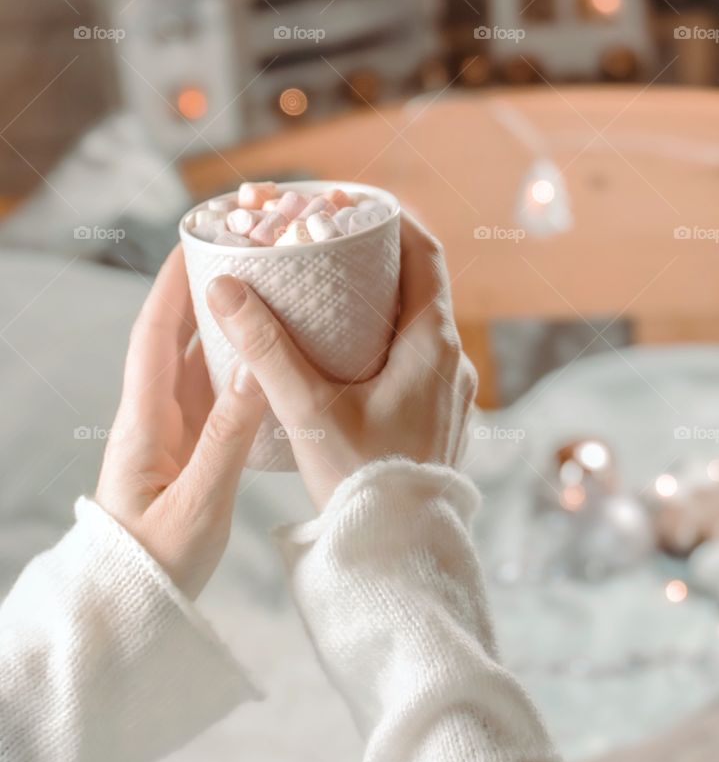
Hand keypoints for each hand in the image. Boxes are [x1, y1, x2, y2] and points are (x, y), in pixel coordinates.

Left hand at [96, 246, 267, 597]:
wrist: (129, 613)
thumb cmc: (155, 566)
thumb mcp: (197, 505)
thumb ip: (228, 438)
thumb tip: (255, 367)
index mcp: (144, 425)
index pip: (153, 338)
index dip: (170, 287)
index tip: (192, 243)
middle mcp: (153, 420)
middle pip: (172, 340)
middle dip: (197, 293)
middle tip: (236, 255)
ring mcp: (169, 435)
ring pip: (194, 365)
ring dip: (218, 326)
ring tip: (258, 292)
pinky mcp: (187, 453)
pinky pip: (211, 394)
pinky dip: (233, 366)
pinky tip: (263, 358)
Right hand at [205, 213, 476, 507]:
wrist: (401, 555)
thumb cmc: (362, 482)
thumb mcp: (308, 409)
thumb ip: (265, 347)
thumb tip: (225, 286)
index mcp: (433, 344)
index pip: (426, 255)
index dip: (394, 222)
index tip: (355, 206)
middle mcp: (452, 361)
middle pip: (421, 287)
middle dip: (379, 260)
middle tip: (331, 244)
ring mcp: (451, 393)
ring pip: (421, 326)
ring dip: (384, 303)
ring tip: (333, 293)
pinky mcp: (440, 420)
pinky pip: (419, 360)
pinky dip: (389, 341)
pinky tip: (348, 354)